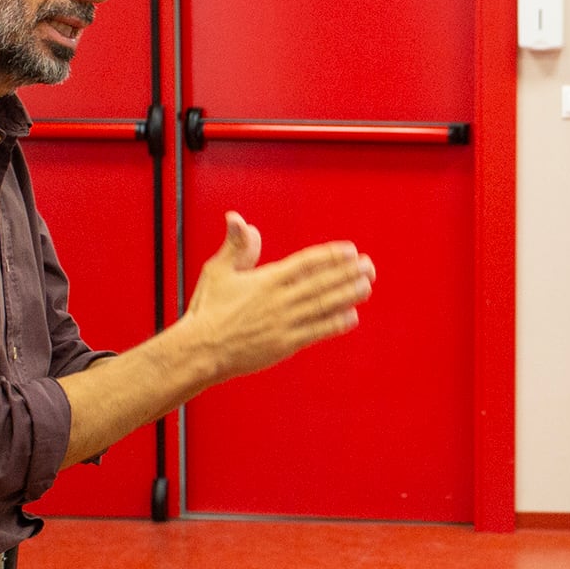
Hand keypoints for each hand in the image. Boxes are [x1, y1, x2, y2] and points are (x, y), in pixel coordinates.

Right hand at [180, 213, 373, 383]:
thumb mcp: (218, 271)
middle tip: (369, 266)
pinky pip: (316, 331)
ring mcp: (284, 323)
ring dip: (347, 295)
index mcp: (266, 280)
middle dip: (347, 273)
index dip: (330, 256)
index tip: (349, 251)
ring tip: (367, 286)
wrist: (201, 349)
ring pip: (323, 306)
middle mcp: (279, 300)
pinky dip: (335, 323)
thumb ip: (235, 246)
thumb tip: (236, 218)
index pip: (305, 263)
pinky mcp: (285, 344)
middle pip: (321, 283)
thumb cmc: (208, 309)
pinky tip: (352, 316)